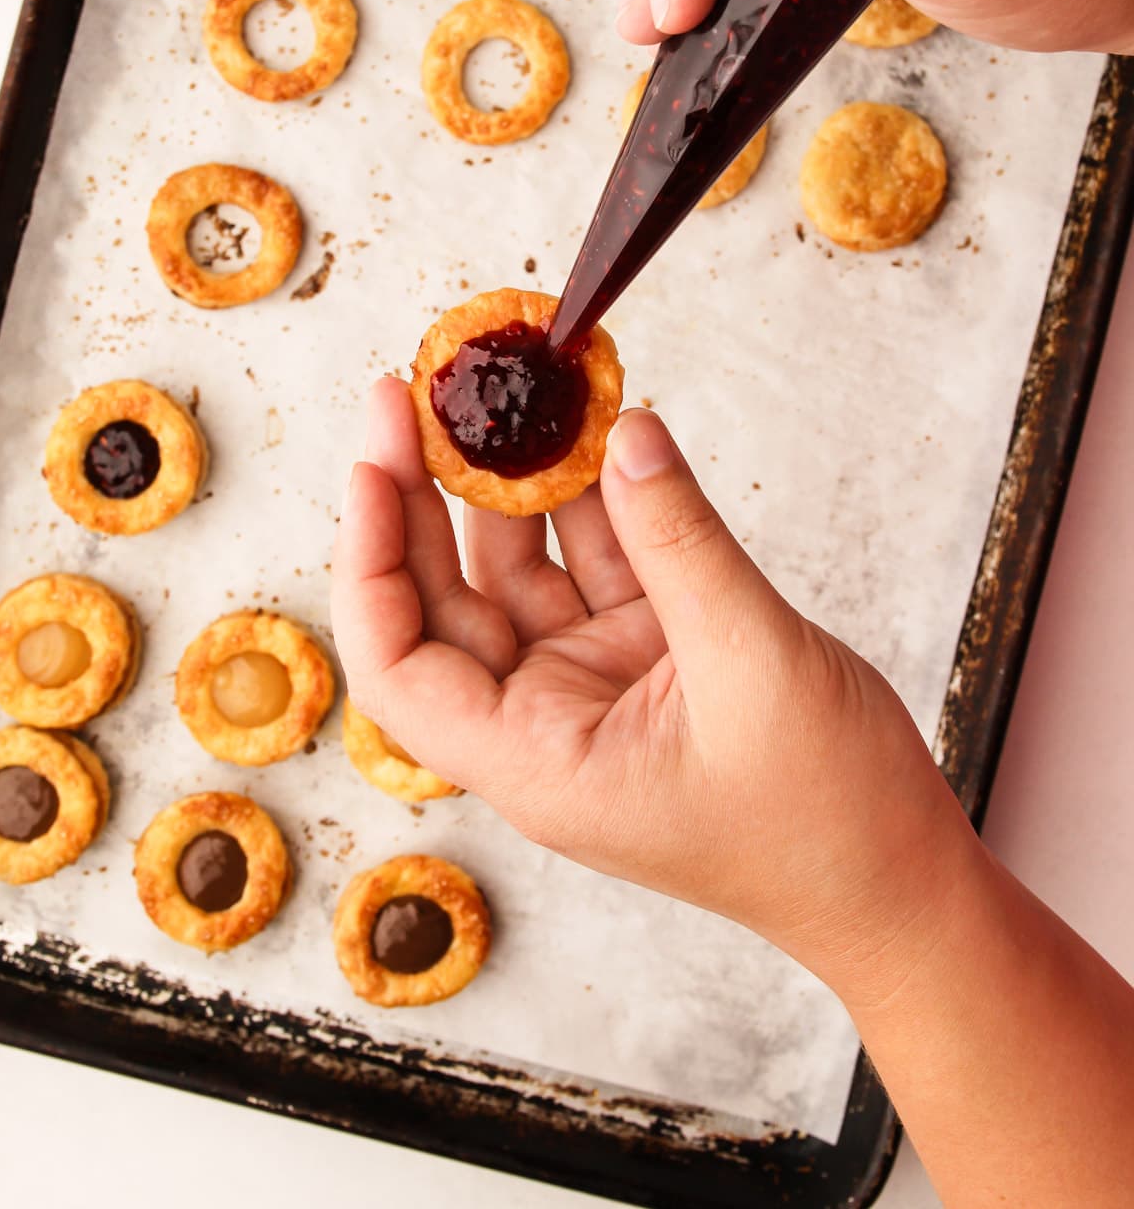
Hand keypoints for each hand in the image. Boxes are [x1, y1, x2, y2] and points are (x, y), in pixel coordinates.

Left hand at [329, 378, 977, 992]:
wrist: (901, 882)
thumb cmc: (825, 821)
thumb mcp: (752, 664)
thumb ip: (680, 543)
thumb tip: (625, 436)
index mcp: (537, 760)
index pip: (401, 665)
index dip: (371, 561)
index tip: (377, 460)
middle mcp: (546, 721)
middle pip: (446, 599)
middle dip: (424, 494)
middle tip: (415, 390)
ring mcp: (594, 685)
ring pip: (522, 567)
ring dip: (514, 482)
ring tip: (507, 388)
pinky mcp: (647, 656)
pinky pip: (599, 560)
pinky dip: (597, 496)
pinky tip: (593, 429)